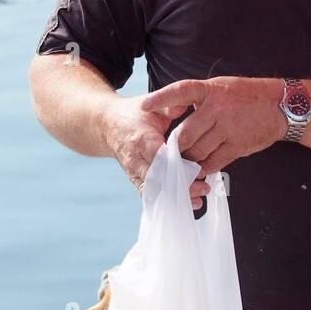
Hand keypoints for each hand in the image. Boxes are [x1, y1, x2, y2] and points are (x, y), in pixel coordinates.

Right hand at [100, 94, 211, 208]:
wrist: (107, 123)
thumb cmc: (133, 114)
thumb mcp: (152, 104)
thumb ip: (171, 106)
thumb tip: (186, 106)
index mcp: (141, 138)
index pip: (159, 157)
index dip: (177, 166)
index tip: (197, 171)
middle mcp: (135, 158)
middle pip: (158, 179)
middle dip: (180, 187)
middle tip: (203, 188)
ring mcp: (133, 171)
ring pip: (153, 191)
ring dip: (175, 198)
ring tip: (197, 201)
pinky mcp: (134, 178)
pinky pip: (149, 194)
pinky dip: (165, 201)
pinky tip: (184, 205)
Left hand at [140, 76, 283, 171]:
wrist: (280, 107)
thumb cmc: (247, 96)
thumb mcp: (222, 87)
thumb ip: (199, 98)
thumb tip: (174, 110)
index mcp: (211, 91)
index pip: (181, 92)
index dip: (161, 99)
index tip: (144, 107)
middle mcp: (218, 109)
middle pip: (185, 134)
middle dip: (175, 147)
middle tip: (171, 152)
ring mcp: (228, 128)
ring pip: (197, 150)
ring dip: (189, 159)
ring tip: (187, 160)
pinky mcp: (237, 145)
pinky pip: (213, 162)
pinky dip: (204, 167)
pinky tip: (202, 168)